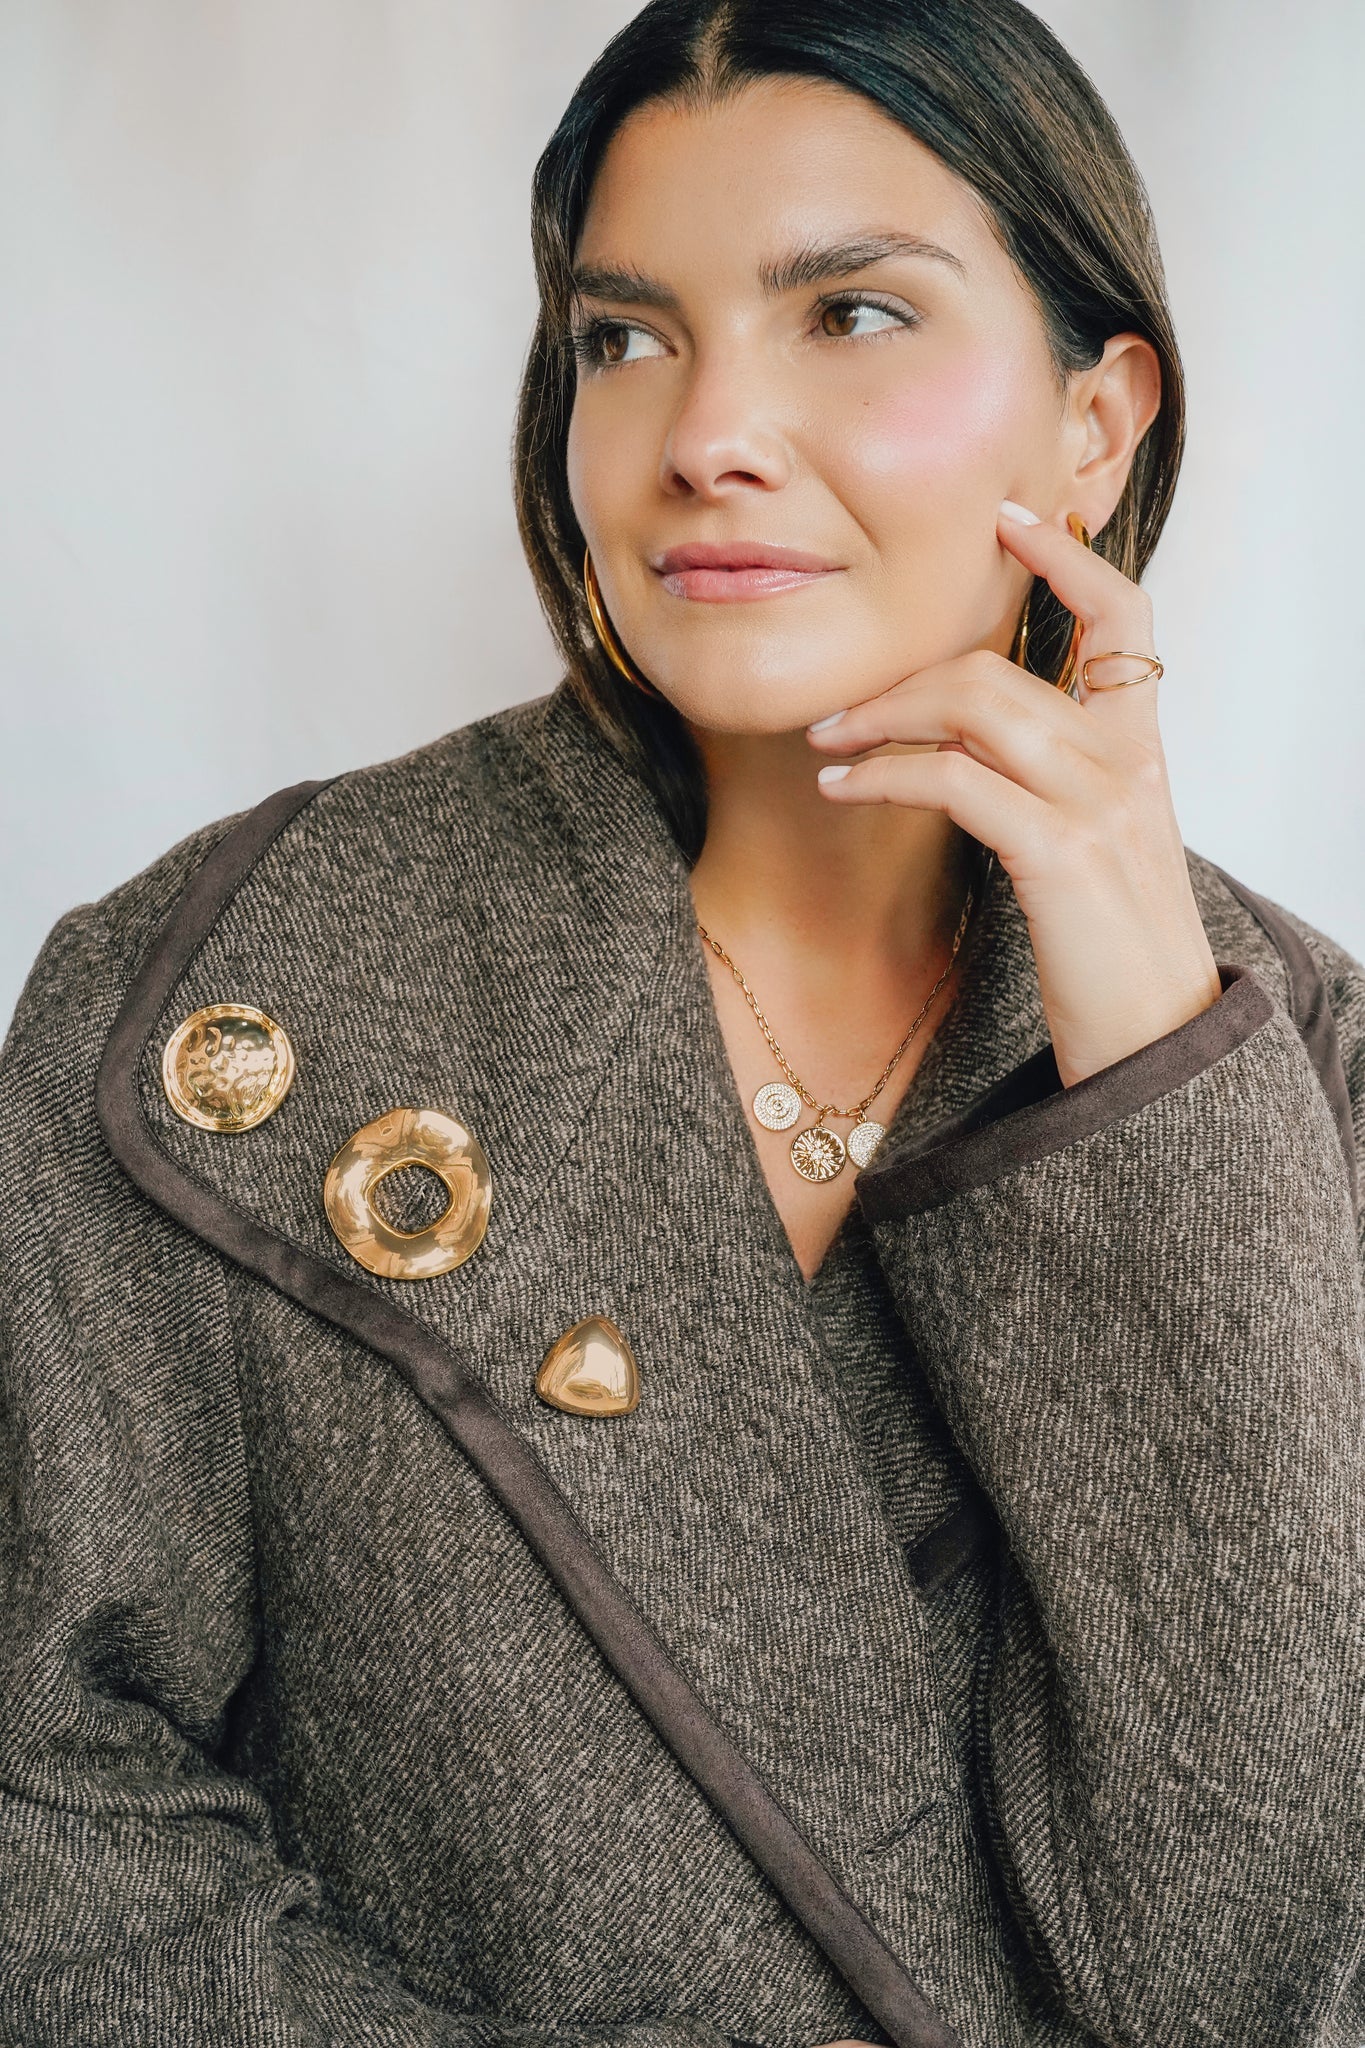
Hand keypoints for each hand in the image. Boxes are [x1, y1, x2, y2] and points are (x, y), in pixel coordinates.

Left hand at [806, 502, 1221, 1088]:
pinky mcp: (1061, 855)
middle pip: (1001, 669)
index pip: (1125, 619)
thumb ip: (1046, 789)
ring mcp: (1099, 805)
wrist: (1159, 1047)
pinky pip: (956, 781)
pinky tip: (845, 789)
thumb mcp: (1093, 853)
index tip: (1010, 518)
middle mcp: (1126, 765)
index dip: (1069, 556)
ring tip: (827, 745)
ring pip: (975, 707)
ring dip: (882, 719)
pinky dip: (885, 776)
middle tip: (837, 712)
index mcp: (1140, 755)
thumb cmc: (1112, 959)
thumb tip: (960, 752)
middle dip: (903, 681)